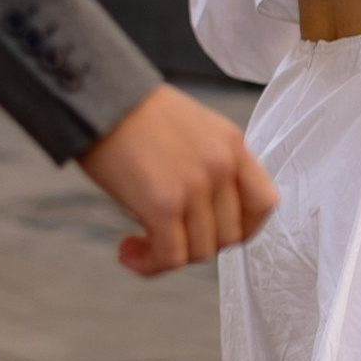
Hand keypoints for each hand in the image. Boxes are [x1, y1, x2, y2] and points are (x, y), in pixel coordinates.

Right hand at [79, 86, 278, 277]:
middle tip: (165, 237)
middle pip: (230, 235)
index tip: (214, 232)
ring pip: (200, 251)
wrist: (96, 94)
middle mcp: (221, 165)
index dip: (243, 228)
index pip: (263, 203)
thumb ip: (208, 166)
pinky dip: (149, 265)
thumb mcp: (191, 130)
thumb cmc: (131, 112)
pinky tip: (128, 253)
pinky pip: (170, 257)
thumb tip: (199, 215)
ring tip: (137, 244)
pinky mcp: (163, 204)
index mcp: (232, 144)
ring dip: (168, 256)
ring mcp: (195, 185)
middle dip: (198, 244)